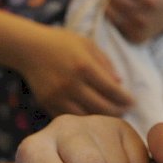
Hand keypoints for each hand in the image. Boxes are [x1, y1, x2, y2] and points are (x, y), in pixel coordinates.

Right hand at [18, 28, 133, 116]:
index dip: (126, 99)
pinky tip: (91, 116)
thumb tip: (120, 84)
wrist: (29, 48)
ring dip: (101, 119)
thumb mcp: (87, 45)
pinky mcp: (48, 104)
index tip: (133, 102)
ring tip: (110, 116)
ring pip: (86, 116)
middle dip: (117, 112)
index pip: (112, 90)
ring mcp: (58, 96)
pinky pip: (70, 117)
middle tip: (124, 112)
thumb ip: (105, 64)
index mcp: (84, 66)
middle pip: (102, 107)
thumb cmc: (62, 43)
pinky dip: (83, 119)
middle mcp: (71, 83)